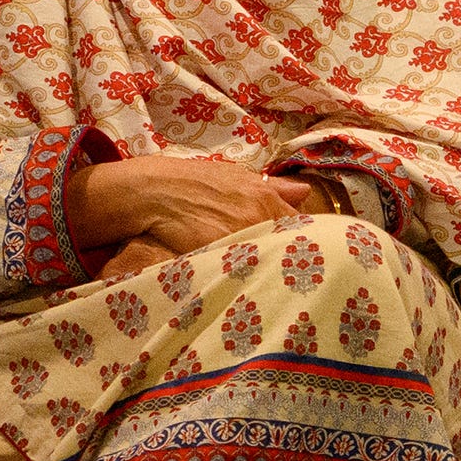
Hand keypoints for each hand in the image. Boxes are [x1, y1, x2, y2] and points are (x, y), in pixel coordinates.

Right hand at [71, 153, 317, 267]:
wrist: (155, 192)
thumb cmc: (195, 182)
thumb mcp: (237, 177)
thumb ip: (274, 187)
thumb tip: (306, 191)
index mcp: (266, 199)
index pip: (299, 225)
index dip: (298, 238)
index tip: (296, 247)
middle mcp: (258, 218)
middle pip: (287, 246)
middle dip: (287, 256)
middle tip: (285, 267)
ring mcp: (239, 239)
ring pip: (267, 261)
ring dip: (268, 268)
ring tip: (267, 278)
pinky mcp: (220, 258)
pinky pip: (244, 273)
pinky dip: (246, 277)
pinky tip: (245, 283)